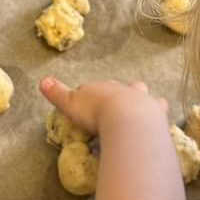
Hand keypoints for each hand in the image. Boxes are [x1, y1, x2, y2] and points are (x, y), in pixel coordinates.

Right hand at [39, 77, 167, 135]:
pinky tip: (156, 118)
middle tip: (113, 105)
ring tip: (137, 108)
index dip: (91, 96)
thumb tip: (42, 80)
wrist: (127, 118)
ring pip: (141, 92)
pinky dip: (157, 112)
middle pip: (119, 87)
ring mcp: (141, 99)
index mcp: (102, 87)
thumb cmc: (95, 112)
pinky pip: (158, 109)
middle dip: (117, 93)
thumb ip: (57, 93)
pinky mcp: (155, 112)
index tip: (87, 106)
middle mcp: (122, 89)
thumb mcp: (70, 103)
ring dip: (139, 97)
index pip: (94, 89)